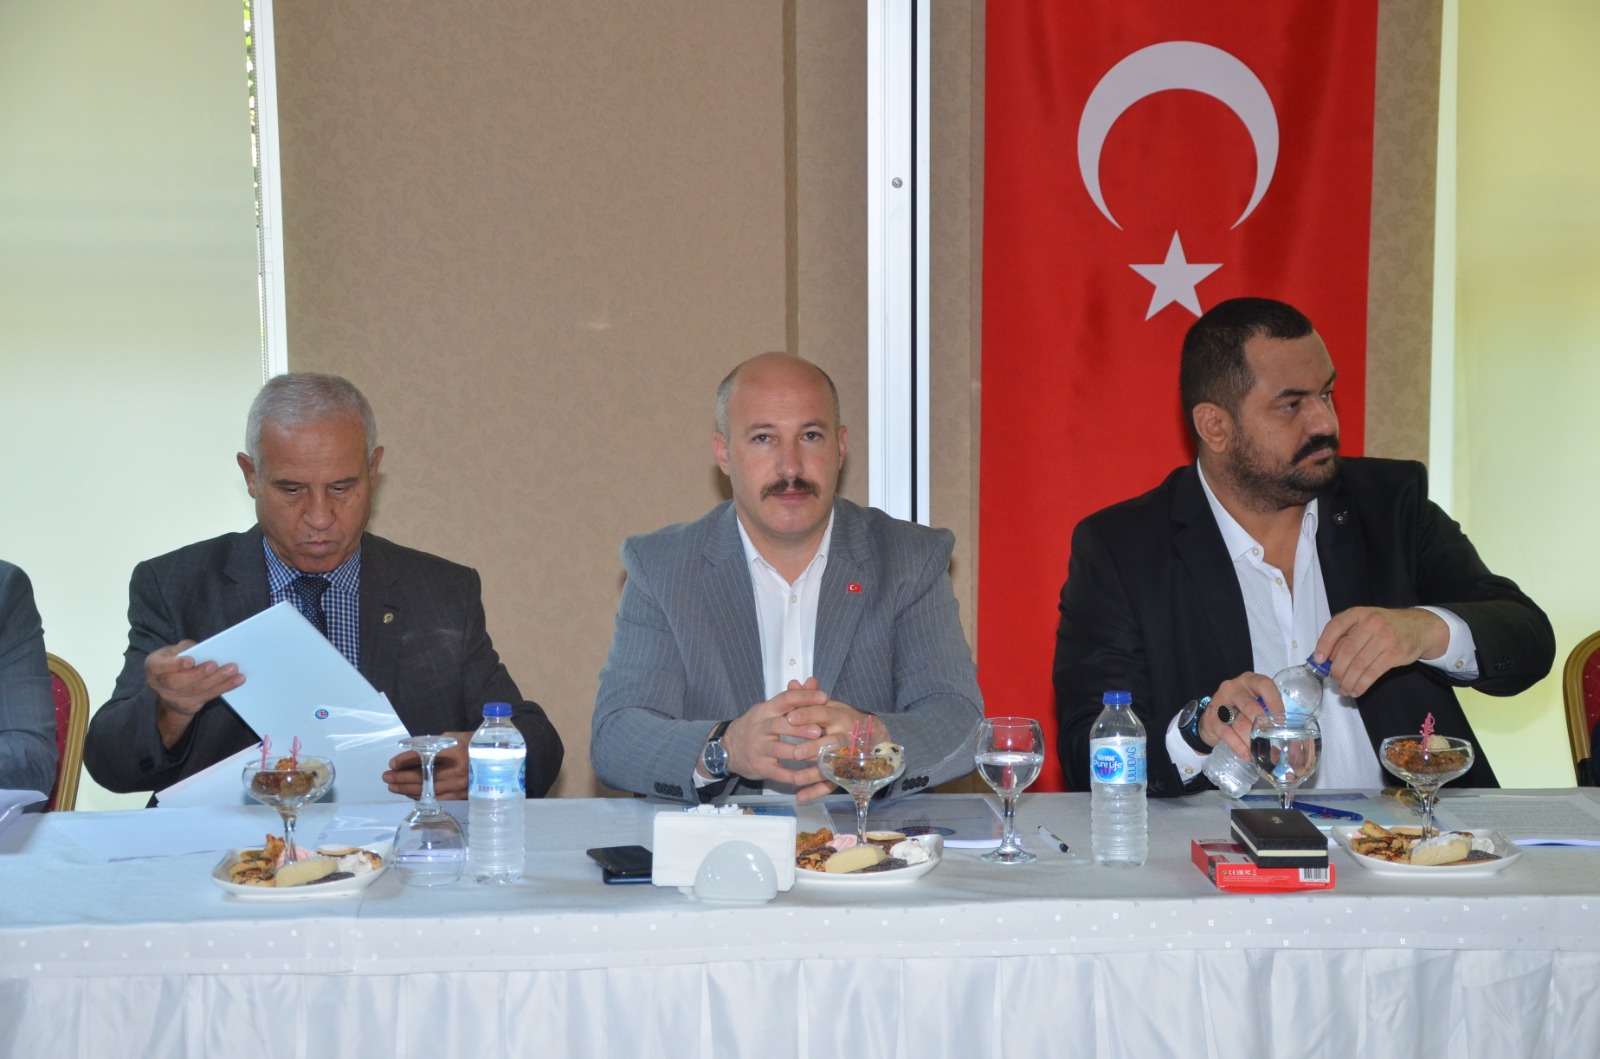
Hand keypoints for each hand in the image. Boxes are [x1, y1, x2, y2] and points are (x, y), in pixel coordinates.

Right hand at [147, 641, 243, 746]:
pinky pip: (207, 696)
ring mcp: (173, 698)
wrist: (171, 688)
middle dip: (198, 674)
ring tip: (233, 670)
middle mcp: (159, 684)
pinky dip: (224, 687)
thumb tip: (205, 649)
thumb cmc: (175, 661)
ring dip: (217, 680)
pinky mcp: (188, 706)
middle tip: (214, 665)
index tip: (190, 661)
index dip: (174, 665)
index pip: (159, 666)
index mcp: (153, 666)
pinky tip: (237, 680)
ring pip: (195, 691)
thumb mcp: (175, 650)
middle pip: (177, 682)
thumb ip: (186, 648)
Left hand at [385, 731, 473, 799]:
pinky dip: (420, 796)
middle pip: (422, 777)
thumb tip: (411, 755)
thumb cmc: (472, 744)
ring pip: (426, 790)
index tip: (392, 763)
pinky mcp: (460, 795)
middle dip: (401, 777)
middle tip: (386, 776)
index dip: (405, 760)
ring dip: (406, 789)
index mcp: (455, 751)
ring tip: (392, 785)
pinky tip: (409, 793)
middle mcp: (457, 771)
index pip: (424, 757)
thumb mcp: (453, 737)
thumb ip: (433, 745)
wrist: (496, 760)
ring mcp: (459, 786)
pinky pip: (435, 798)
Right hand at [720, 678, 879, 802]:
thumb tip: (813, 682)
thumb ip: (794, 697)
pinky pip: (777, 772)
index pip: (785, 699)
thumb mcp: (770, 709)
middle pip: (780, 725)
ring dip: (798, 752)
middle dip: (800, 728)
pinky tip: (806, 777)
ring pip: (779, 750)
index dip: (804, 698)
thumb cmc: (756, 726)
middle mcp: (761, 728)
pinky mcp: (760, 767)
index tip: (824, 698)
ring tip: (817, 754)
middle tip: (818, 730)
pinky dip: (792, 776)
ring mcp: (759, 748)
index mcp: (766, 710)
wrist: (726, 747)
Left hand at [781, 686, 888, 803]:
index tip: (789, 718)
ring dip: (814, 773)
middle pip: (830, 742)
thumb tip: (794, 683)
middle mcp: (844, 736)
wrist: (873, 736)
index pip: (822, 713)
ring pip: (832, 766)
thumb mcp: (829, 705)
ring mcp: (847, 756)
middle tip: (796, 753)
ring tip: (796, 779)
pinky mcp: (846, 773)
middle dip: (814, 748)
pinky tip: (801, 797)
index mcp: (838, 716)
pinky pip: (832, 784)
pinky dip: (816, 792)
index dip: (807, 715)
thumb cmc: (843, 720)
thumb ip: (810, 697)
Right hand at [1201, 672, 1279, 759]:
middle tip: (1272, 739)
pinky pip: (1227, 734)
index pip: (1264, 685)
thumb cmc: (1241, 709)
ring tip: (1261, 752)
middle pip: (1250, 706)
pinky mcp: (1212, 718)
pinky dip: (1239, 746)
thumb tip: (1290, 734)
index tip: (1281, 720)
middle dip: (1263, 726)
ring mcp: (1220, 702)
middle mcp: (1233, 688)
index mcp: (1249, 681)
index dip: (1274, 702)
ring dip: (1252, 740)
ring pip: (1240, 723)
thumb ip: (1269, 710)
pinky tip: (1247, 755)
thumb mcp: (1255, 702)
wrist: (1213, 717)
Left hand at [1314, 606, 1448, 696]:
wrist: (1419, 627)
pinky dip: (1361, 684)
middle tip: (1334, 680)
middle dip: (1337, 670)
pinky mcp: (1395, 654)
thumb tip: (1327, 659)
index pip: (1335, 626)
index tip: (1318, 660)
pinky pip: (1373, 673)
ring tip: (1343, 689)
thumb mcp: (1364, 622)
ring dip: (1348, 681)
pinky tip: (1356, 690)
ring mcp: (1385, 638)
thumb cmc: (1384, 626)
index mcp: (1358, 613)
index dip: (1324, 644)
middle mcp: (1371, 623)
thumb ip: (1346, 635)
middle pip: (1346, 650)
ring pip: (1359, 664)